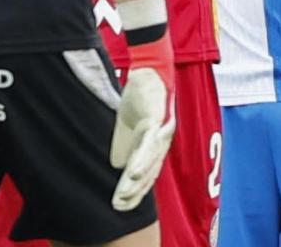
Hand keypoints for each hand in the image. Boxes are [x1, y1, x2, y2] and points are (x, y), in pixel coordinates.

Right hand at [110, 67, 174, 210]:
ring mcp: (161, 134)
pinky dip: (140, 160)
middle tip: (119, 206)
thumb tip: (118, 168)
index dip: (135, 192)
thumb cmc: (138, 100)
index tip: (120, 205)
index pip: (146, 175)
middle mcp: (162, 145)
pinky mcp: (157, 122)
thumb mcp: (127, 127)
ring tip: (124, 196)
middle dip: (134, 192)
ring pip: (149, 163)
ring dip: (136, 182)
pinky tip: (131, 173)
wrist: (148, 74)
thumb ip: (125, 147)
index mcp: (155, 147)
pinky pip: (148, 145)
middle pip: (149, 174)